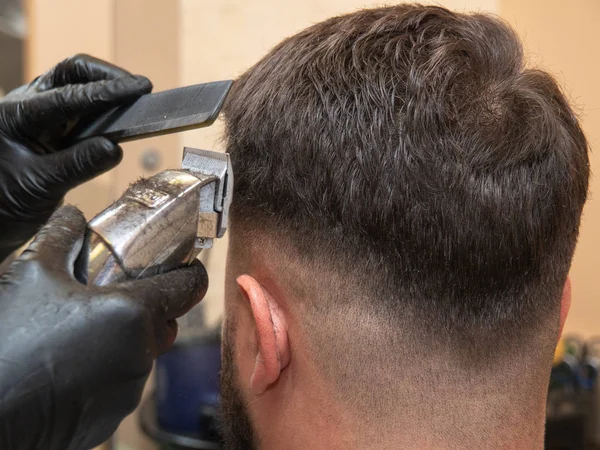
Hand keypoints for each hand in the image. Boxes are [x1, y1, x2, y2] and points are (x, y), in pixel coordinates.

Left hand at [0, 54, 151, 259]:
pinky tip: (119, 120)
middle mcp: (27, 105)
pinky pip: (80, 108)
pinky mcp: (51, 126)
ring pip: (76, 85)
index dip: (107, 92)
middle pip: (71, 73)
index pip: (69, 96)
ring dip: (105, 89)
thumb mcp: (40, 187)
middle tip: (138, 88)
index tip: (138, 90)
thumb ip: (77, 166)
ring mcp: (39, 113)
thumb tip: (114, 148)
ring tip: (134, 102)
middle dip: (107, 75)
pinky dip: (103, 110)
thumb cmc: (2, 202)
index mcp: (18, 116)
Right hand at [0, 206, 207, 449]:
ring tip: (84, 331)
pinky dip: (109, 370)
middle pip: (166, 322)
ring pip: (144, 354)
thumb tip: (74, 216)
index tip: (183, 265)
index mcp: (132, 315)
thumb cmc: (8, 341)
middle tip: (117, 297)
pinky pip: (123, 384)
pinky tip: (72, 363)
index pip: (190, 287)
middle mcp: (140, 355)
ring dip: (127, 340)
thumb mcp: (32, 274)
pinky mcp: (110, 419)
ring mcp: (127, 392)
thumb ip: (61, 238)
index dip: (190, 272)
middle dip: (150, 308)